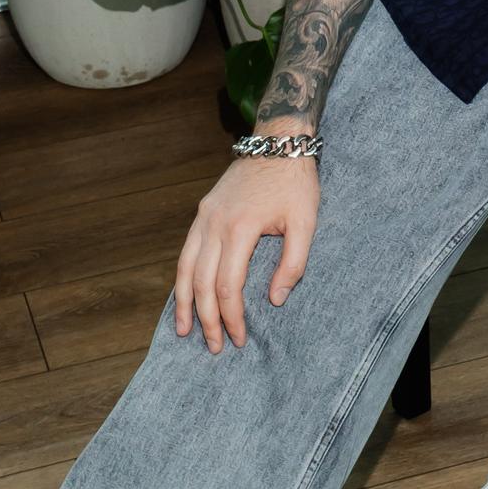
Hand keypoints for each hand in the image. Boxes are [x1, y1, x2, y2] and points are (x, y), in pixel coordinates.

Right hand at [173, 149, 319, 352]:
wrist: (278, 141)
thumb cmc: (296, 183)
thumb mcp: (306, 222)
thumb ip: (293, 264)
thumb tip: (274, 300)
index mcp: (241, 229)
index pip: (228, 286)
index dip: (232, 316)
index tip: (240, 338)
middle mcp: (215, 224)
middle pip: (202, 283)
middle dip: (207, 319)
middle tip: (215, 347)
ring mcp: (204, 217)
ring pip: (185, 268)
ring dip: (184, 303)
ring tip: (184, 331)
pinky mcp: (203, 212)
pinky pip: (186, 251)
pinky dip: (182, 278)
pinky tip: (183, 296)